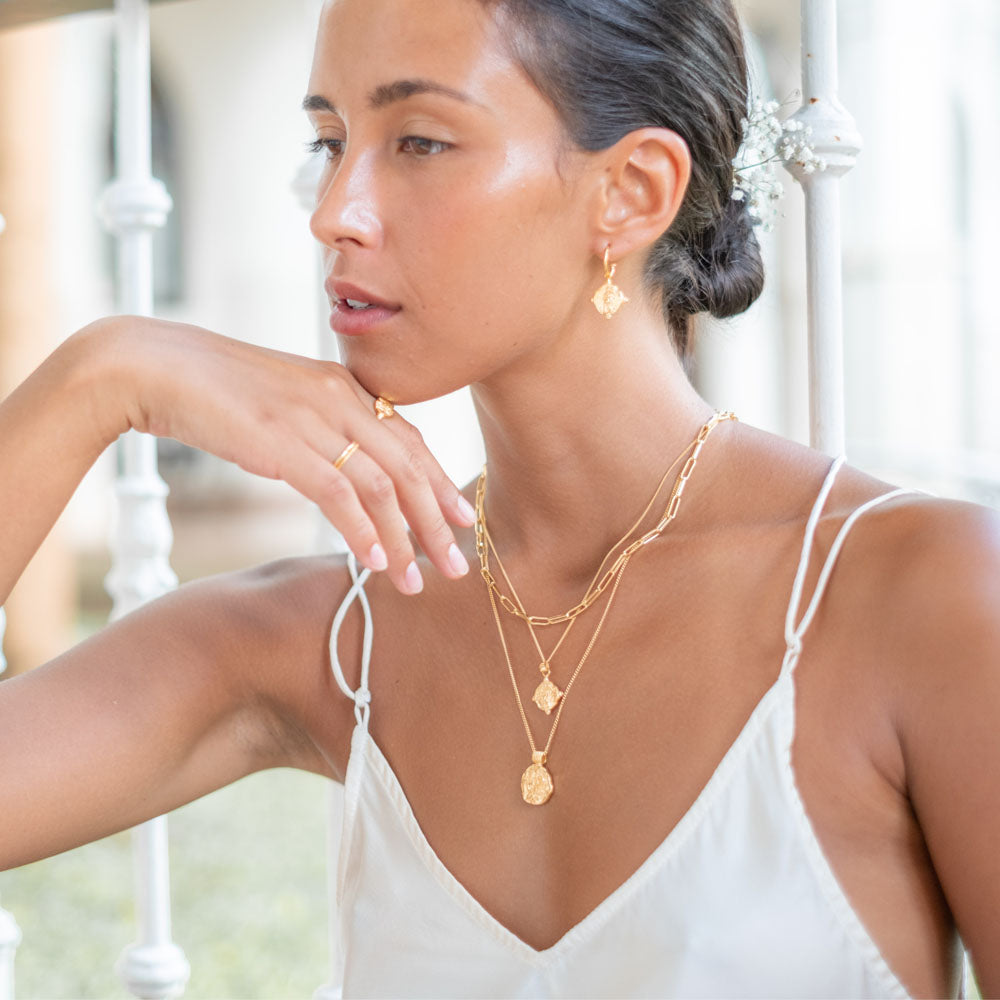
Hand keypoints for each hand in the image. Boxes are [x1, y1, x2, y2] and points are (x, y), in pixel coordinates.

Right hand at [88, 316, 474, 594]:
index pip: (409, 440)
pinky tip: (376, 562)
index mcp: (345, 387)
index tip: (461, 517)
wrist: (156, 366)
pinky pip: (338, 493)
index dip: (439, 482)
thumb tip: (346, 469)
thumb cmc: (217, 391)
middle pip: (408, 466)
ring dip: (405, 539)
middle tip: (458, 565)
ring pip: (381, 486)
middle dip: (437, 521)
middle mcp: (339, 399)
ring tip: (417, 582)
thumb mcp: (285, 402)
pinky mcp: (281, 442)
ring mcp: (312, 419)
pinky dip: (362, 531)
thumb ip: (323, 426)